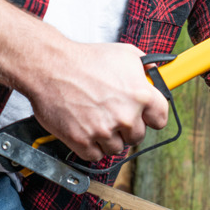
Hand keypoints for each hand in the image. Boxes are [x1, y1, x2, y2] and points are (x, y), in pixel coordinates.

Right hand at [28, 40, 168, 161]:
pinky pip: (95, 155)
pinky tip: (85, 130)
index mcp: (141, 96)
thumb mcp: (126, 54)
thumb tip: (156, 75)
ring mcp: (104, 130)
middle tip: (111, 114)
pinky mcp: (82, 140)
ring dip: (108, 138)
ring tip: (96, 119)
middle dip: (126, 128)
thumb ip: (146, 69)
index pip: (160, 120)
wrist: (49, 65)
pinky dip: (90, 146)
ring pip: (116, 148)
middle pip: (137, 137)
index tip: (143, 116)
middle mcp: (125, 116)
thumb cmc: (85, 58)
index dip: (150, 118)